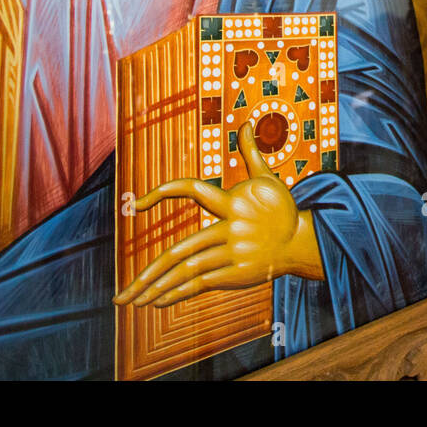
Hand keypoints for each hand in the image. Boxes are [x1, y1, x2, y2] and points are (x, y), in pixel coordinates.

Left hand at [114, 122, 324, 308]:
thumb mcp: (269, 179)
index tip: (136, 204)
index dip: (163, 192)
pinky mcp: (239, 274)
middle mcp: (232, 228)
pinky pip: (203, 284)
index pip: (193, 190)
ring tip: (132, 301)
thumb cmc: (282, 209)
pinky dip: (178, 293)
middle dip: (149, 273)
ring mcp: (235, 253)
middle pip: (183, 250)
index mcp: (234, 202)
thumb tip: (247, 124)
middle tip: (121, 291)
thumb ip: (251, 154)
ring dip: (158, 288)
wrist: (304, 242)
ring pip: (190, 271)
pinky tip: (158, 302)